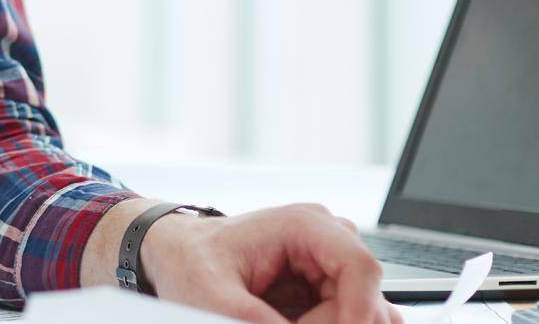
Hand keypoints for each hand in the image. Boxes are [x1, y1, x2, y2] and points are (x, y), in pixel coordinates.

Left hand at [88, 200, 401, 323]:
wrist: (176, 256)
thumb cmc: (190, 264)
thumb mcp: (214, 299)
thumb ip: (258, 322)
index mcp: (304, 224)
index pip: (361, 270)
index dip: (359, 313)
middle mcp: (325, 238)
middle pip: (362, 298)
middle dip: (333, 323)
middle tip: (279, 322)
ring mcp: (327, 262)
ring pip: (357, 311)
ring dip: (326, 323)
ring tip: (274, 316)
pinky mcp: (324, 285)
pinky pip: (346, 316)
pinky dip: (326, 323)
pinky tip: (291, 319)